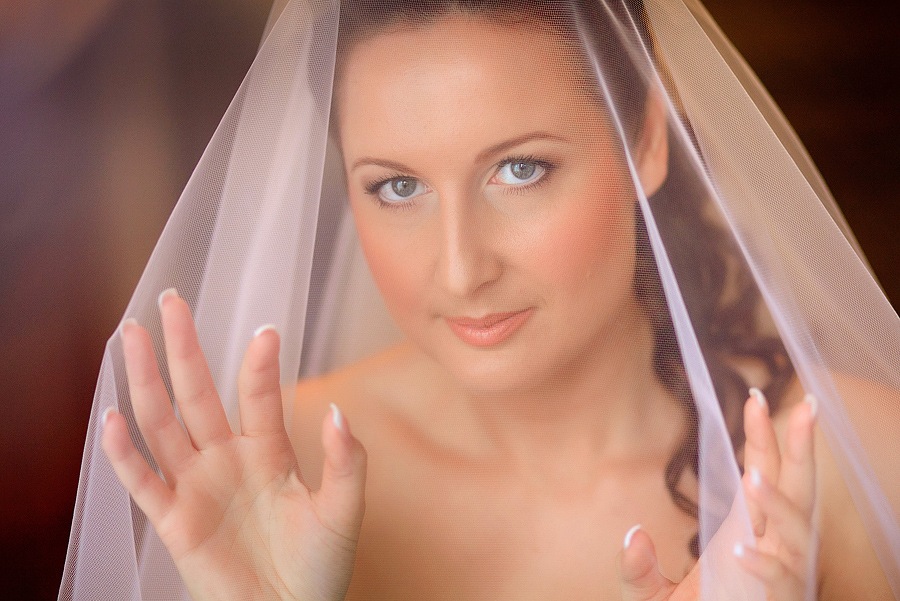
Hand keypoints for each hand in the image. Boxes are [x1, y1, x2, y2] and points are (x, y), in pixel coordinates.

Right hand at [102, 289, 367, 600]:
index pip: (258, 397)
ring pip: (162, 424)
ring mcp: (197, 486)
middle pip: (197, 393)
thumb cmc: (321, 567)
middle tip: (171, 299)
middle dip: (184, 348)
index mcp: (269, 452)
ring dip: (145, 381)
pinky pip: (142, 482)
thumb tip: (339, 410)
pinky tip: (111, 416)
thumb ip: (346, 461)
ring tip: (129, 336)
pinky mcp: (174, 521)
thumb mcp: (344, 510)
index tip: (266, 330)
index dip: (259, 366)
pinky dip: (123, 453)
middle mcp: (227, 459)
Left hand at [619, 389, 817, 600]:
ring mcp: (778, 574)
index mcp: (745, 529)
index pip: (761, 470)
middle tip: (805, 406)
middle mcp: (768, 545)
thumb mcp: (653, 596)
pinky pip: (781, 580)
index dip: (763, 436)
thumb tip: (633, 536)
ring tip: (753, 478)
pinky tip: (745, 551)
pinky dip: (766, 564)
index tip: (759, 398)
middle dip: (801, 447)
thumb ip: (639, 568)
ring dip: (779, 504)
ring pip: (796, 531)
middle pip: (796, 487)